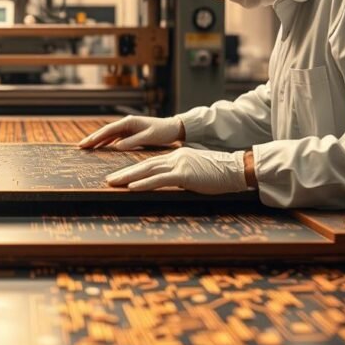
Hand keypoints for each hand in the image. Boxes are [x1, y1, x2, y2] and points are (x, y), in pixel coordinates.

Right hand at [78, 116, 183, 150]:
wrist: (173, 128)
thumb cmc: (162, 132)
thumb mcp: (148, 137)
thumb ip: (132, 142)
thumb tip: (116, 147)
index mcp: (129, 122)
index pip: (108, 130)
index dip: (95, 137)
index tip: (85, 144)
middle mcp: (126, 123)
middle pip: (106, 132)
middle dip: (93, 139)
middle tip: (80, 146)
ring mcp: (128, 128)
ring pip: (109, 135)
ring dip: (99, 141)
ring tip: (87, 148)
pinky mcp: (131, 133)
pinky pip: (116, 138)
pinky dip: (107, 143)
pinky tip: (101, 148)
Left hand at [105, 148, 248, 193]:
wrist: (236, 168)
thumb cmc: (220, 173)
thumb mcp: (197, 171)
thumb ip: (182, 175)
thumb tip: (173, 183)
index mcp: (177, 157)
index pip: (151, 163)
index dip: (134, 170)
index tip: (121, 176)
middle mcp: (175, 158)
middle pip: (144, 165)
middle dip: (124, 173)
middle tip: (108, 180)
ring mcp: (179, 165)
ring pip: (147, 171)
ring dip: (127, 178)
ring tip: (112, 183)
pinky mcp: (184, 175)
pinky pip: (160, 180)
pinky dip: (144, 183)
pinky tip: (131, 187)